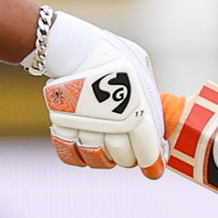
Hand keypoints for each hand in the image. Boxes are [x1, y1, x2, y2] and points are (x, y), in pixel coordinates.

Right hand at [41, 12, 166, 178]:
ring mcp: (85, 124)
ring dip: (105, 159)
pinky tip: (85, 152)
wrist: (75, 46)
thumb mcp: (141, 70)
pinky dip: (76, 157)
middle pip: (122, 157)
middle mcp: (111, 122)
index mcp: (137, 109)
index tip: (154, 171)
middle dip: (130, 159)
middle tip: (131, 152)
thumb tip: (153, 116)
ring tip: (110, 153)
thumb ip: (147, 95)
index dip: (153, 164)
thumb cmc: (113, 55)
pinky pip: (68, 152)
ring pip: (96, 158)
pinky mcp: (62, 123)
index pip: (147, 149)